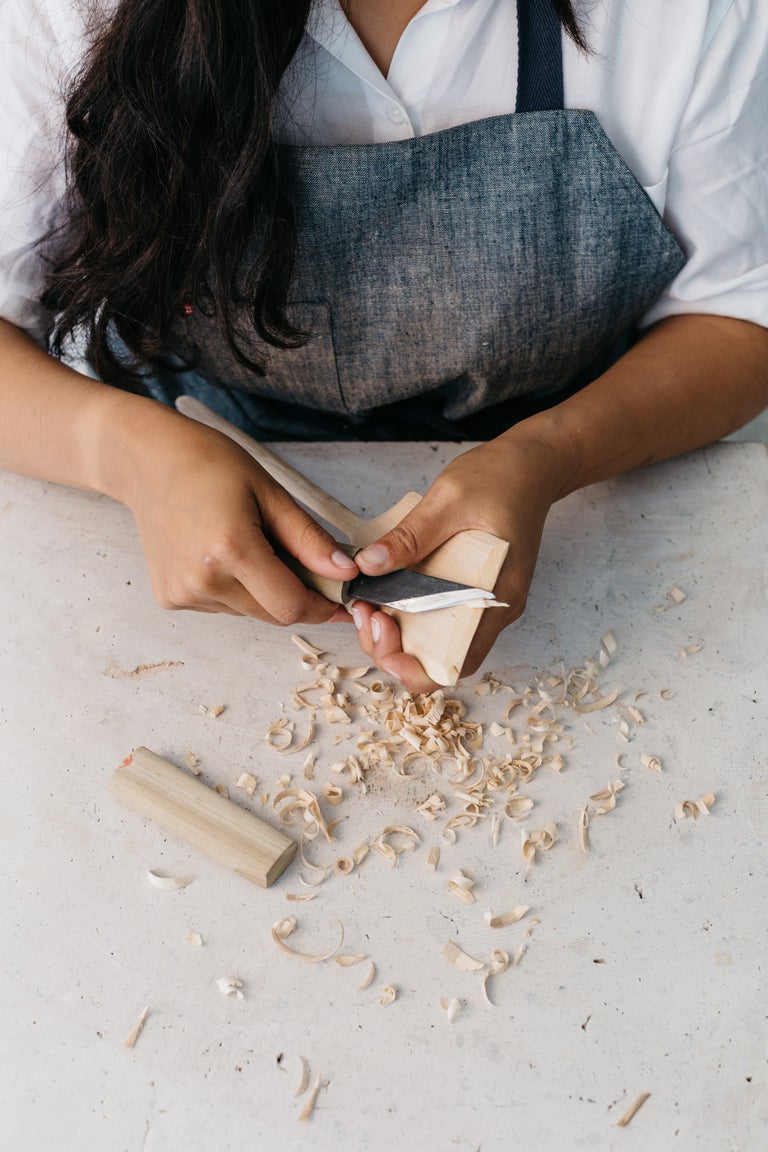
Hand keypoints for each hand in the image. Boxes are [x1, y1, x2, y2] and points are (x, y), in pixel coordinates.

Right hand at [114, 406, 358, 621]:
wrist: (148, 461)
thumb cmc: (208, 464)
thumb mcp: (270, 492)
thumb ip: (309, 539)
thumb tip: (345, 573)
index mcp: (230, 549)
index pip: (291, 606)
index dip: (321, 606)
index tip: (337, 599)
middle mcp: (202, 579)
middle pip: (272, 614)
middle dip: (295, 596)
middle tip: (297, 561)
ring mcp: (182, 593)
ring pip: (249, 612)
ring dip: (263, 591)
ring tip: (248, 544)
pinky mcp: (170, 598)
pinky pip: (223, 607)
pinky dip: (235, 589)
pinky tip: (221, 554)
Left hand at [348, 430, 567, 688]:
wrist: (530, 466)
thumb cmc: (501, 479)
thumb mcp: (448, 500)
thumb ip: (409, 537)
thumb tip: (369, 565)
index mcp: (497, 595)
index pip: (457, 663)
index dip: (414, 667)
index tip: (380, 632)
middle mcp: (494, 610)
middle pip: (439, 661)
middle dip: (393, 649)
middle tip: (364, 611)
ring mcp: (484, 604)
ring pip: (436, 645)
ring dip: (397, 636)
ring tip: (368, 604)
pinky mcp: (472, 592)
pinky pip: (438, 621)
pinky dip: (408, 618)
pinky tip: (386, 595)